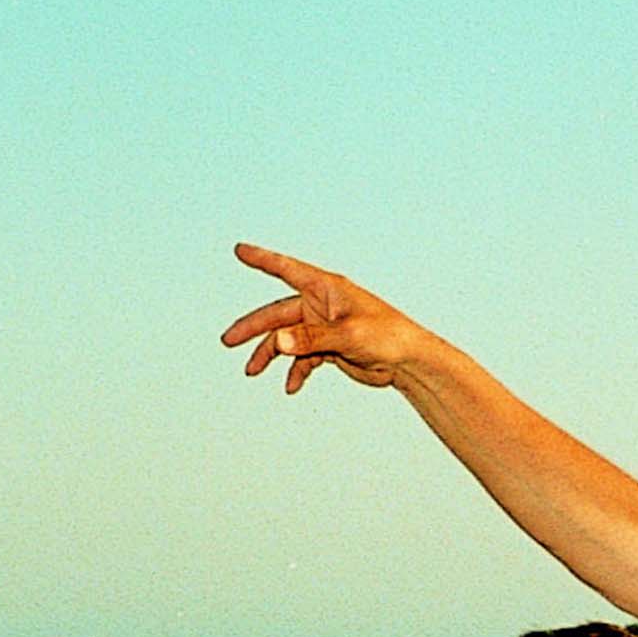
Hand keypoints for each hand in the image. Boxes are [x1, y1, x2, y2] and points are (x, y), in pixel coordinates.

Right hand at [221, 244, 436, 392]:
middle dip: (252, 328)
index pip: (286, 268)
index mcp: (326, 288)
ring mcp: (322, 326)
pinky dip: (295, 371)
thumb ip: (310, 338)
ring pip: (286, 338)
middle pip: (277, 313)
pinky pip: (302, 358)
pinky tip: (291, 387)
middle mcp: (320, 304)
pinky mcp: (328, 347)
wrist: (408, 362)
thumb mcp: (347, 335)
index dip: (262, 259)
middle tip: (228, 341)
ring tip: (252, 372)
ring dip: (269, 354)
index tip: (239, 250)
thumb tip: (277, 342)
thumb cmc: (386, 336)